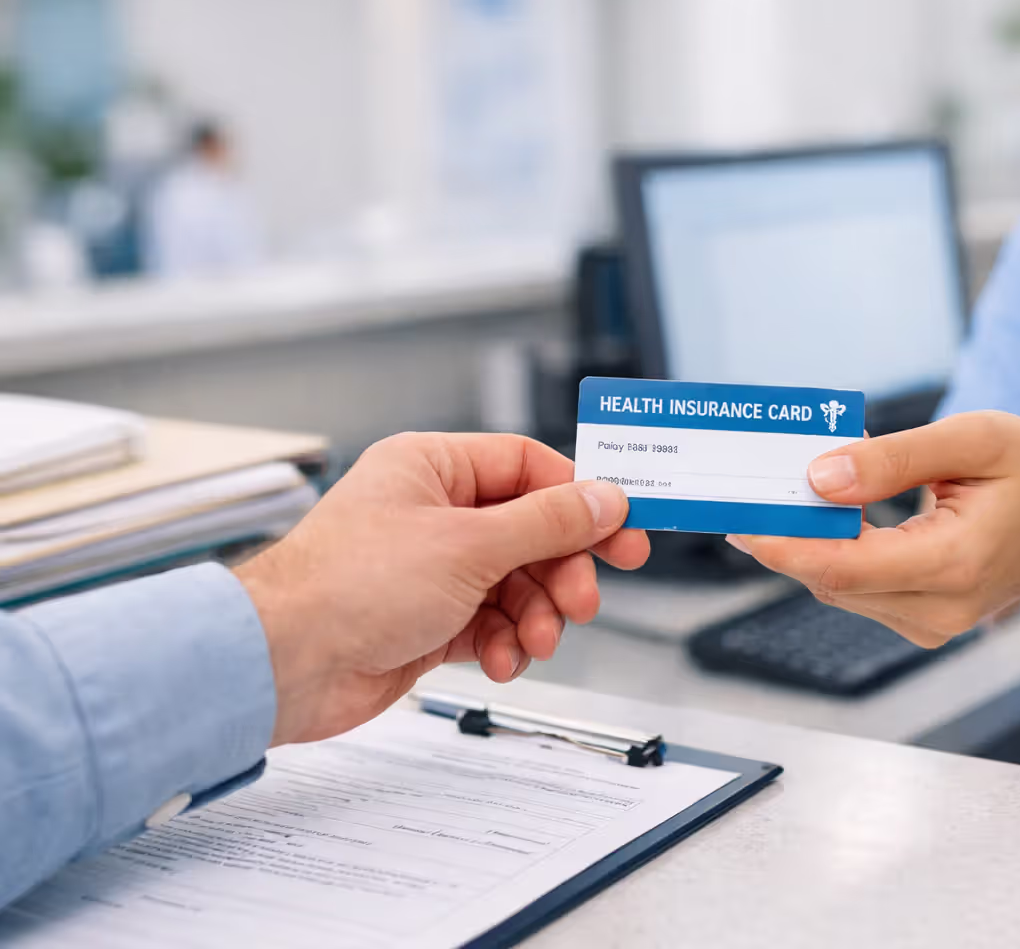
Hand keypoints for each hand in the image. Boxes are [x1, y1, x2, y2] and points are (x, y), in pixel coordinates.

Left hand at [235, 433, 649, 746]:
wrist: (282, 665)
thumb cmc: (346, 587)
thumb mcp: (470, 544)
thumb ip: (548, 523)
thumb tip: (604, 499)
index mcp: (433, 468)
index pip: (529, 468)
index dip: (580, 500)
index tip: (622, 531)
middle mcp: (432, 513)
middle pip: (530, 532)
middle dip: (561, 572)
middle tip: (585, 601)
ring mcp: (430, 568)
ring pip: (516, 584)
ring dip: (536, 617)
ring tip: (537, 642)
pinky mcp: (427, 620)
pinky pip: (490, 624)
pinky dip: (505, 644)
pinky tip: (502, 661)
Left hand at [730, 412, 1019, 646]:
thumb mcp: (975, 440)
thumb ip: (895, 458)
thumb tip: (820, 477)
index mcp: (956, 563)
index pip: (846, 566)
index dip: (785, 544)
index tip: (741, 519)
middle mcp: (940, 608)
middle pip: (833, 578)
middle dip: (786, 532)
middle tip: (750, 485)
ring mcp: (930, 623)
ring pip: (839, 585)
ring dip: (808, 538)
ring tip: (788, 487)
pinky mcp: (921, 620)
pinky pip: (858, 587)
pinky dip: (834, 549)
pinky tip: (829, 510)